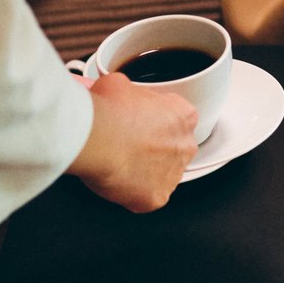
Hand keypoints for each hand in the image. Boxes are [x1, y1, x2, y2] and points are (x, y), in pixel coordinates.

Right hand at [67, 70, 197, 210]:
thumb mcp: (118, 84)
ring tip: (120, 164)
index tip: (140, 125)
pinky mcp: (157, 197)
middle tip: (128, 145)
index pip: (177, 120)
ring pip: (161, 175)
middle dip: (153, 149)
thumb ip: (128, 91)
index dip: (155, 123)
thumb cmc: (109, 111)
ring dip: (145, 172)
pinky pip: (148, 198)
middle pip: (172, 149)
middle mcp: (185, 145)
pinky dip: (133, 194)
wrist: (98, 138)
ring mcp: (173, 174)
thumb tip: (117, 91)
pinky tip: (118, 183)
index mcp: (183, 115)